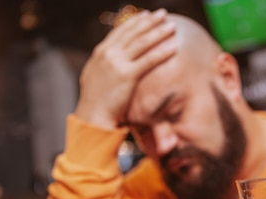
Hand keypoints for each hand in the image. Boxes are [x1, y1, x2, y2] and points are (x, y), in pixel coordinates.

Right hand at [74, 9, 177, 128]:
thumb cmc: (96, 103)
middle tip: (163, 14)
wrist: (92, 117)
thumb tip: (112, 63)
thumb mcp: (95, 78)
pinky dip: (162, 52)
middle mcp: (108, 54)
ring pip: (142, 42)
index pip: (120, 31)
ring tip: (172, 26)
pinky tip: (174, 47)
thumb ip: (104, 67)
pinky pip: (148, 60)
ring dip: (159, 32)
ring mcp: (117, 63)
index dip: (135, 22)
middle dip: (150, 21)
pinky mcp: (127, 75)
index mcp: (100, 52)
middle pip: (133, 33)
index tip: (146, 15)